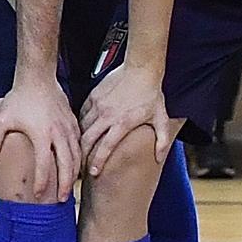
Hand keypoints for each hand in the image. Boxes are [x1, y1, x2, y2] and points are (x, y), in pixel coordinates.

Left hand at [0, 71, 82, 200]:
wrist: (37, 77)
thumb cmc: (19, 98)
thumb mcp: (3, 119)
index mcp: (41, 135)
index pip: (44, 166)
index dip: (42, 183)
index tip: (39, 195)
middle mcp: (58, 133)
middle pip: (67, 165)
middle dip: (66, 185)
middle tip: (63, 200)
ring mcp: (68, 127)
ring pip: (77, 156)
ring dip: (75, 174)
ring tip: (71, 187)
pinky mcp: (73, 122)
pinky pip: (79, 144)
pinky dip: (79, 157)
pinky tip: (76, 166)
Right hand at [77, 62, 173, 179]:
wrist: (141, 68)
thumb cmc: (151, 93)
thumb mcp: (161, 118)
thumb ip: (162, 140)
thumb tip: (159, 158)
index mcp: (122, 123)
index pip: (105, 147)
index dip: (98, 161)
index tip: (93, 172)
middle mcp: (107, 115)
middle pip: (88, 139)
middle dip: (82, 154)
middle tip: (81, 164)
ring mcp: (98, 104)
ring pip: (82, 126)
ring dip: (80, 139)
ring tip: (79, 149)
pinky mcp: (94, 95)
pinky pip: (82, 113)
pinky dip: (81, 123)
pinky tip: (82, 129)